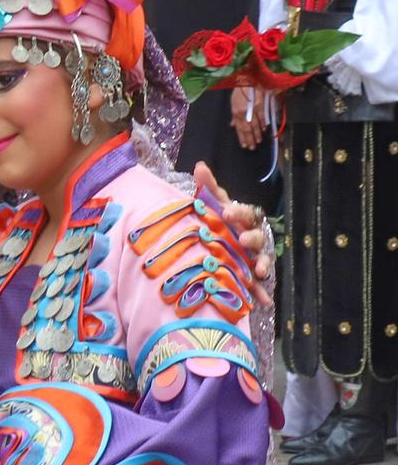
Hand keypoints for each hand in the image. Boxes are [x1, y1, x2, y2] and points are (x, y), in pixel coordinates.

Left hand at [194, 161, 274, 293]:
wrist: (226, 241)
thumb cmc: (220, 220)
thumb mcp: (213, 204)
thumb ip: (208, 187)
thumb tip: (200, 165)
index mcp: (241, 217)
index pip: (243, 212)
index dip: (237, 212)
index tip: (226, 213)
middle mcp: (251, 234)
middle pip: (256, 235)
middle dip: (251, 238)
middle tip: (242, 240)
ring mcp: (254, 253)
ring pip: (262, 256)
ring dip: (262, 262)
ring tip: (259, 270)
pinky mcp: (254, 271)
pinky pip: (259, 281)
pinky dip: (262, 290)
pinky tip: (263, 299)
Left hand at [229, 86, 267, 149]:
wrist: (247, 80)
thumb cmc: (240, 90)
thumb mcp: (233, 103)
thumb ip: (234, 116)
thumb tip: (233, 125)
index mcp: (235, 113)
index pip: (238, 128)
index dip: (241, 137)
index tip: (244, 145)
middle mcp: (242, 113)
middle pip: (246, 129)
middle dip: (249, 139)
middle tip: (252, 147)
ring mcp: (250, 109)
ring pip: (254, 124)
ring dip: (257, 133)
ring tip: (258, 141)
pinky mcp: (259, 104)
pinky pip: (261, 116)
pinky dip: (263, 123)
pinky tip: (264, 129)